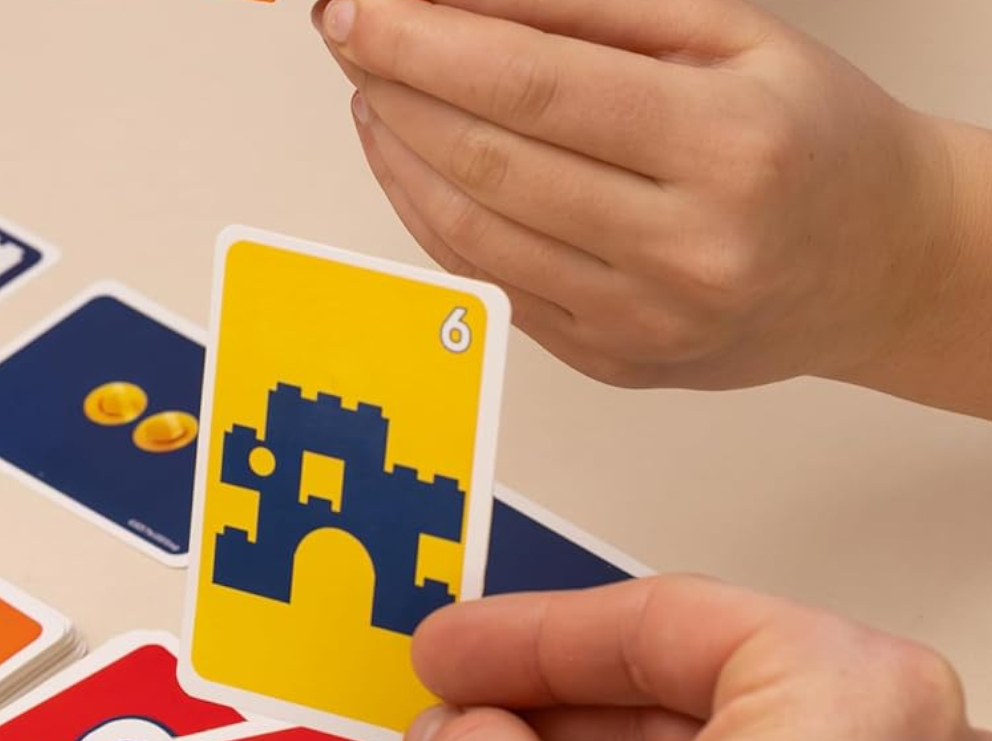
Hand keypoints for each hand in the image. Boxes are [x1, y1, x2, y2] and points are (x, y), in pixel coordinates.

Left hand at [311, 0, 989, 407]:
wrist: (886, 260)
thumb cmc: (809, 128)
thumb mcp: (721, 24)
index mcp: (728, 144)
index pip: (533, 88)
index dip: (423, 46)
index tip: (355, 6)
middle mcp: (687, 247)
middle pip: (488, 161)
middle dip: (393, 89)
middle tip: (345, 35)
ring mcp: (645, 320)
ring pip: (470, 233)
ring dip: (396, 154)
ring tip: (370, 91)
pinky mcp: (611, 362)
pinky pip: (487, 282)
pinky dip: (430, 215)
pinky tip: (410, 158)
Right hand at [407, 576, 984, 740]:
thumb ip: (512, 735)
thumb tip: (461, 726)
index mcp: (851, 686)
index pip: (660, 614)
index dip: (526, 631)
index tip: (452, 646)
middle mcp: (891, 731)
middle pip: (681, 683)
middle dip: (544, 698)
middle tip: (454, 708)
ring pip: (707, 735)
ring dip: (576, 740)